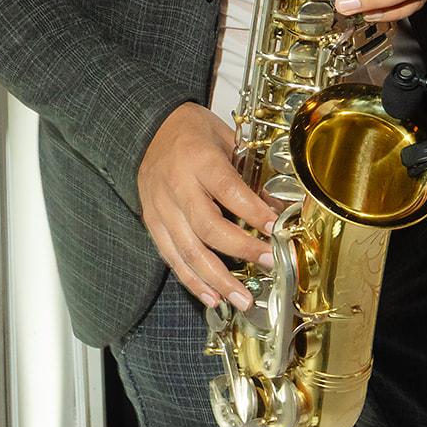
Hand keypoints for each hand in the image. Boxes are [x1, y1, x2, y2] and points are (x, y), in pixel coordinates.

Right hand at [137, 102, 274, 310]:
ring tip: (242, 297)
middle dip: (242, 250)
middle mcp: (177, 187)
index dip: (253, 212)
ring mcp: (162, 208)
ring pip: (189, 251)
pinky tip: (212, 296)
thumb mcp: (225, 137)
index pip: (228, 190)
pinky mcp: (153, 223)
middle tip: (268, 262)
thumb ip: (248, 170)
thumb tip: (277, 205)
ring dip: (218, 279)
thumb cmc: (191, 132)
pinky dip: (192, 280)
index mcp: (198, 160)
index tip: (275, 228)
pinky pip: (172, 257)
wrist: (149, 129)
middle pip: (209, 227)